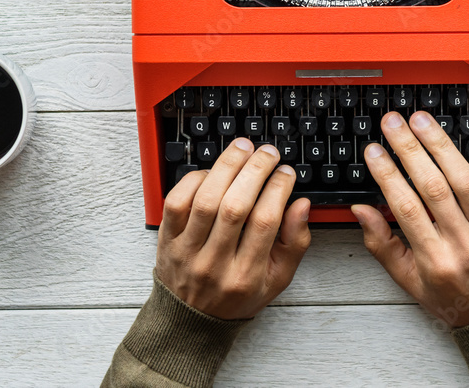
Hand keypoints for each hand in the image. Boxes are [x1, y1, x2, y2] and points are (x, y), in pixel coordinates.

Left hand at [156, 138, 311, 319]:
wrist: (191, 320)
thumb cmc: (238, 295)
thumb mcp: (278, 279)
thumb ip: (295, 242)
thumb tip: (301, 204)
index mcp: (246, 276)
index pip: (265, 222)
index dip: (278, 189)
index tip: (286, 172)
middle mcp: (214, 264)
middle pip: (235, 207)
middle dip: (255, 171)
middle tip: (267, 153)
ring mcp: (187, 251)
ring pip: (205, 200)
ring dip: (226, 167)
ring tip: (243, 149)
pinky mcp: (167, 240)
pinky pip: (176, 202)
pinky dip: (194, 179)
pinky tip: (212, 171)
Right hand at [351, 112, 468, 327]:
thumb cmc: (452, 299)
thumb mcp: (408, 281)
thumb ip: (382, 244)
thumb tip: (361, 209)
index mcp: (435, 259)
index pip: (406, 208)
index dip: (387, 175)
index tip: (373, 151)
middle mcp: (464, 243)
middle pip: (434, 187)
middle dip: (409, 150)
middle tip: (393, 123)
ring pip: (466, 180)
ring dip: (442, 145)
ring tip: (422, 121)